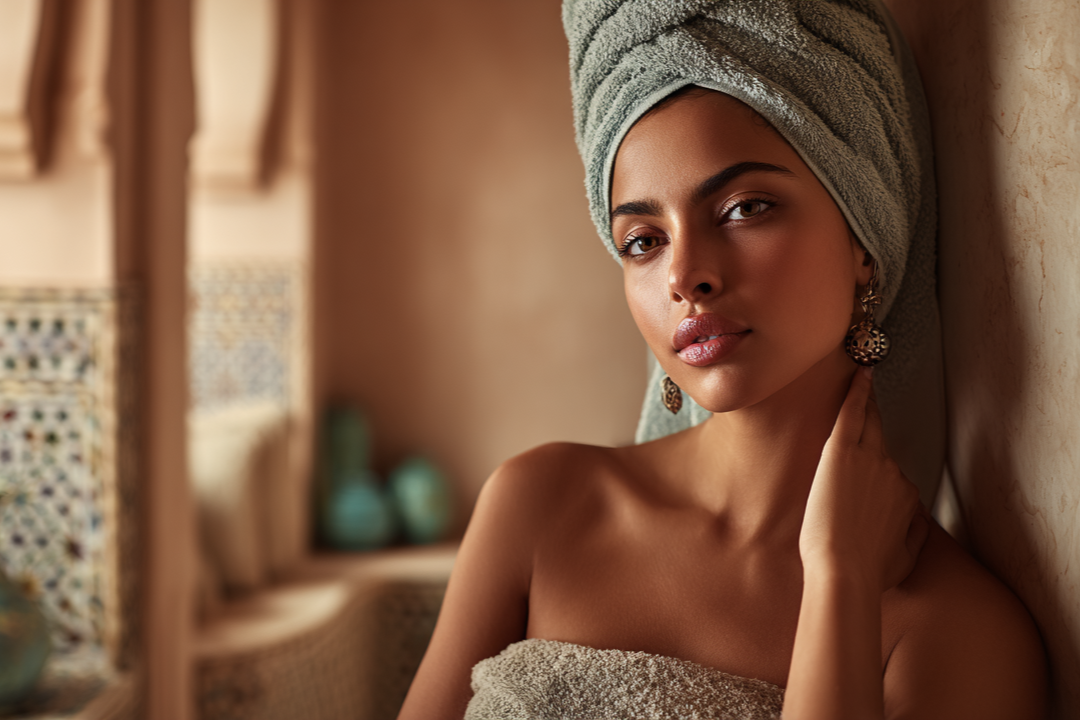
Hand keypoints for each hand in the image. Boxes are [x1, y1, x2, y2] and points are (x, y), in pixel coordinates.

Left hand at [799, 367, 928, 591]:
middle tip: (873, 394)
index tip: (871, 458)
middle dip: (877, 419)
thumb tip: (916, 521)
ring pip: (869, 422)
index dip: (878, 466)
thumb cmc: (868, 573)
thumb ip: (913, 533)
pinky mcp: (842, 453)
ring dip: (867, 402)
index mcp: (905, 496)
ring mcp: (869, 459)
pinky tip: (861, 372)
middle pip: (883, 437)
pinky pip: (853, 413)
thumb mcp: (906, 556)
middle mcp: (892, 472)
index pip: (892, 471)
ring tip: (863, 379)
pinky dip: (858, 391)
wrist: (845, 573)